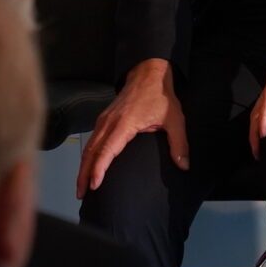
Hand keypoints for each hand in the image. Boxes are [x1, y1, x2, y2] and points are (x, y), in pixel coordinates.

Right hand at [78, 59, 187, 196]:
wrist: (148, 72)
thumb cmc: (161, 96)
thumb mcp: (174, 119)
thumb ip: (179, 143)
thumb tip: (184, 166)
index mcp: (124, 124)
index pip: (107, 150)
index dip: (99, 169)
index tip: (94, 185)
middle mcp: (109, 122)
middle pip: (92, 151)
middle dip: (84, 174)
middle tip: (81, 194)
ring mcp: (104, 120)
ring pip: (89, 146)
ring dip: (83, 166)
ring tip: (81, 186)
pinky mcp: (103, 119)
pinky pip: (92, 140)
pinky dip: (87, 156)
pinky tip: (88, 167)